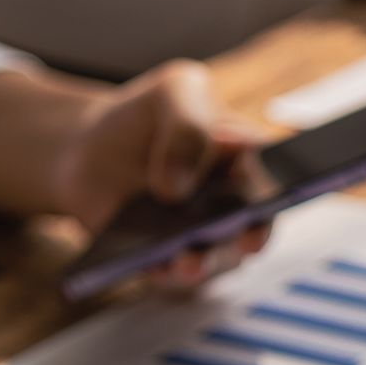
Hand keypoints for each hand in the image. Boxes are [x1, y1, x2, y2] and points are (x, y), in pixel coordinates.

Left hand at [0, 63, 268, 290]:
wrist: (86, 145)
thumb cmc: (148, 116)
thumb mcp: (175, 90)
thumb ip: (188, 124)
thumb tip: (175, 187)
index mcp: (251, 163)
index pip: (278, 185)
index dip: (279, 202)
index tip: (269, 211)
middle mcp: (234, 207)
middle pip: (250, 230)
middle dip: (243, 239)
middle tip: (238, 240)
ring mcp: (200, 238)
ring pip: (216, 260)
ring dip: (204, 264)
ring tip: (186, 262)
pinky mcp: (164, 259)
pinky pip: (171, 275)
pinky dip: (162, 274)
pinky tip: (151, 267)